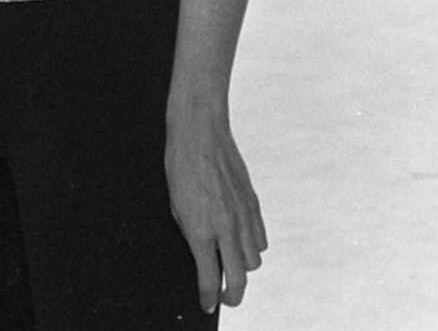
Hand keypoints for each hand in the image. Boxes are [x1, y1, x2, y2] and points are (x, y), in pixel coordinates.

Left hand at [165, 110, 266, 314]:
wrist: (200, 133)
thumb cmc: (181, 166)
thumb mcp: (176, 207)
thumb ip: (191, 237)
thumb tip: (201, 258)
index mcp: (201, 230)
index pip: (210, 280)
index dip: (208, 298)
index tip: (207, 304)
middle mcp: (226, 227)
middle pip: (240, 279)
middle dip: (232, 295)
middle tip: (225, 296)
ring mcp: (243, 215)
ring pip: (254, 261)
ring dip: (243, 268)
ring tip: (231, 265)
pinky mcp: (253, 203)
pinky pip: (261, 239)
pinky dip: (253, 247)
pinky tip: (241, 242)